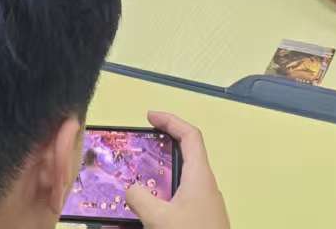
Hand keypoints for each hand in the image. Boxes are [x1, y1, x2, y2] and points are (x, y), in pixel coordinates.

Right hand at [125, 112, 229, 228]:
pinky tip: (137, 222)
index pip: (189, 135)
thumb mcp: (159, 218)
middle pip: (182, 158)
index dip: (170, 120)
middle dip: (158, 153)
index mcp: (200, 175)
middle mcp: (204, 186)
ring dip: (153, 186)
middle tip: (137, 153)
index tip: (149, 117)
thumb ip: (140, 198)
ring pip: (176, 186)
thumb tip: (132, 189)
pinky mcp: (200, 221)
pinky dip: (157, 207)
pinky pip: (175, 206)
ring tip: (130, 192)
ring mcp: (203, 206)